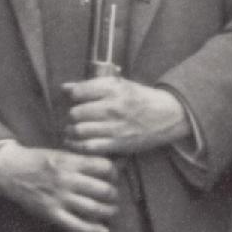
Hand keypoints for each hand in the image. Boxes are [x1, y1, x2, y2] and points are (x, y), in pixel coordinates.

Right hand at [0, 143, 117, 231]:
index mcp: (70, 161)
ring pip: (94, 209)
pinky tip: (103, 231)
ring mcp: (59, 198)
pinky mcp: (51, 213)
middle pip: (104, 189)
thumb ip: (81, 160)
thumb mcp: (60, 153)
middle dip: (114, 194)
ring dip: (109, 212)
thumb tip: (108, 165)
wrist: (9, 171)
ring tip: (111, 211)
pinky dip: (93, 230)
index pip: (104, 166)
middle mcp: (67, 179)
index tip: (114, 177)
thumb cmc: (37, 161)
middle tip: (114, 196)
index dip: (114, 173)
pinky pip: (76, 226)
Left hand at [62, 74, 188, 155]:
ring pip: (80, 130)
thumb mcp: (119, 85)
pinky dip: (77, 146)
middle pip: (76, 113)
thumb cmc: (140, 98)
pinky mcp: (118, 143)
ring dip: (71, 132)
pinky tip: (75, 142)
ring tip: (71, 131)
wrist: (167, 115)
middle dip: (71, 116)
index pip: (79, 92)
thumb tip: (64, 88)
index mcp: (113, 89)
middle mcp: (113, 107)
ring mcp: (115, 127)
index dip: (73, 96)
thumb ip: (91, 86)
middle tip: (73, 118)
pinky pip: (89, 146)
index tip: (76, 99)